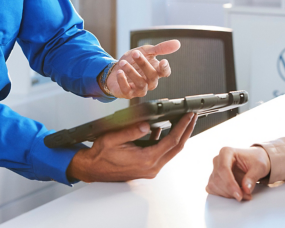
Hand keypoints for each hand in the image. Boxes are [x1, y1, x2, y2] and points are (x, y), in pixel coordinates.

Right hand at [66, 113, 197, 181]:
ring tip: (184, 121)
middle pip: (176, 147)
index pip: (172, 141)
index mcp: (146, 160)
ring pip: (170, 150)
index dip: (182, 127)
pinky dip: (166, 141)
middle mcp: (151, 167)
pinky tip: (165, 129)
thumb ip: (131, 131)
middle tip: (192, 117)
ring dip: (178, 136)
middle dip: (186, 131)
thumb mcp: (113, 139)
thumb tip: (147, 125)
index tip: (189, 116)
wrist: (91, 169)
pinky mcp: (147, 167)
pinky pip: (162, 152)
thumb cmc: (100, 156)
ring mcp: (150, 168)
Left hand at [106, 40, 180, 98]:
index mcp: (156, 71)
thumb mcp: (146, 51)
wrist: (115, 68)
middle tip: (135, 53)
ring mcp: (140, 89)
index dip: (165, 68)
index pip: (165, 72)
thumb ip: (160, 48)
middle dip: (144, 64)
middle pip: (152, 76)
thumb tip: (177, 43)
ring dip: (131, 72)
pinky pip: (127, 90)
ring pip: (141, 84)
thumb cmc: (133, 61)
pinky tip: (119, 72)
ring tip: (123, 62)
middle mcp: (150, 82)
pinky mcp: (128, 93)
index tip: (163, 61)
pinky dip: (123, 81)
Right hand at [206, 146, 270, 201]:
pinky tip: (235, 193)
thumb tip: (246, 189)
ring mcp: (214, 169)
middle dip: (231, 191)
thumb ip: (252, 177)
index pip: (223, 169)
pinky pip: (213, 190)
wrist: (255, 160)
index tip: (239, 195)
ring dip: (228, 194)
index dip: (230, 184)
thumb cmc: (256, 160)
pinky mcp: (214, 179)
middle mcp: (218, 159)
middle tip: (246, 195)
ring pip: (214, 186)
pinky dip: (224, 195)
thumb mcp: (260, 167)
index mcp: (226, 152)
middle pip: (218, 179)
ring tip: (244, 193)